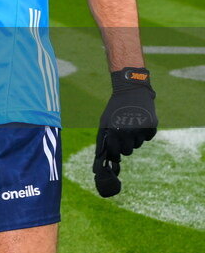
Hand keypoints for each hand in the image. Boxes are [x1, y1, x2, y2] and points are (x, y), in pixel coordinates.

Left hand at [93, 68, 157, 196]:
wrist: (131, 90)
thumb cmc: (114, 109)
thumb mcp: (104, 122)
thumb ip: (102, 141)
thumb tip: (100, 161)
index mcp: (114, 131)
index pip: (115, 153)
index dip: (114, 154)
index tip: (115, 153)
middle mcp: (128, 131)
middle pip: (128, 152)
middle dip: (124, 146)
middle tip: (123, 134)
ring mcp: (141, 129)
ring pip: (138, 144)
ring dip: (134, 138)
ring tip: (130, 124)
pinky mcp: (152, 125)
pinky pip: (148, 137)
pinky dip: (144, 132)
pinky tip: (140, 121)